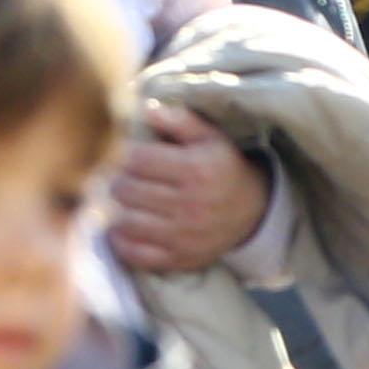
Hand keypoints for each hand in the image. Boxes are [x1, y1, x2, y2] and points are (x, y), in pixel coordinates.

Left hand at [100, 105, 267, 275]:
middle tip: (122, 177)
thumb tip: (146, 109)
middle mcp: (189, 205)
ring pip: (126, 221)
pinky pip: (134, 254)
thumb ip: (179, 120)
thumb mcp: (210, 137)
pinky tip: (122, 226)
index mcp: (195, 169)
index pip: (137, 159)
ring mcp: (183, 236)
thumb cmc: (222, 167)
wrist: (251, 213)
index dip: (126, 155)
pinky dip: (120, 240)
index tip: (130, 156)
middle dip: (119, 180)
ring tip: (123, 199)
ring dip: (117, 208)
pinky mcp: (178, 259)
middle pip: (127, 190)